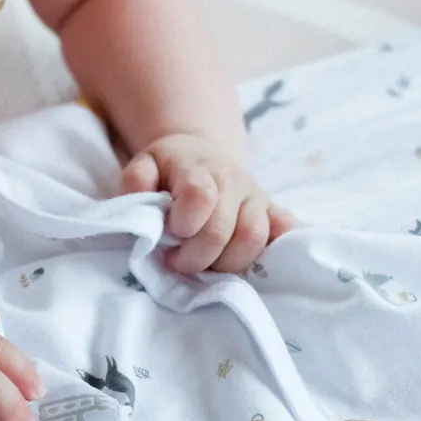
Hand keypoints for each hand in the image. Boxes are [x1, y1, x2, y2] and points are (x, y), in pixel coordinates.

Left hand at [122, 133, 295, 274]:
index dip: (183, 225)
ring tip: (207, 265)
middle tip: (176, 262)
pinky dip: (275, 252)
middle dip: (195, 257)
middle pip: (223, 229)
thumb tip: (141, 210)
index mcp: (198, 168)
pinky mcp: (272, 211)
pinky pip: (284, 233)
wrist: (201, 155)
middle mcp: (233, 180)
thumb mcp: (143, 165)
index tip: (168, 235)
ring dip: (226, 263)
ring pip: (254, 239)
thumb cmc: (168, 168)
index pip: (200, 198)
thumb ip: (135, 184)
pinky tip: (256, 264)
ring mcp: (256, 197)